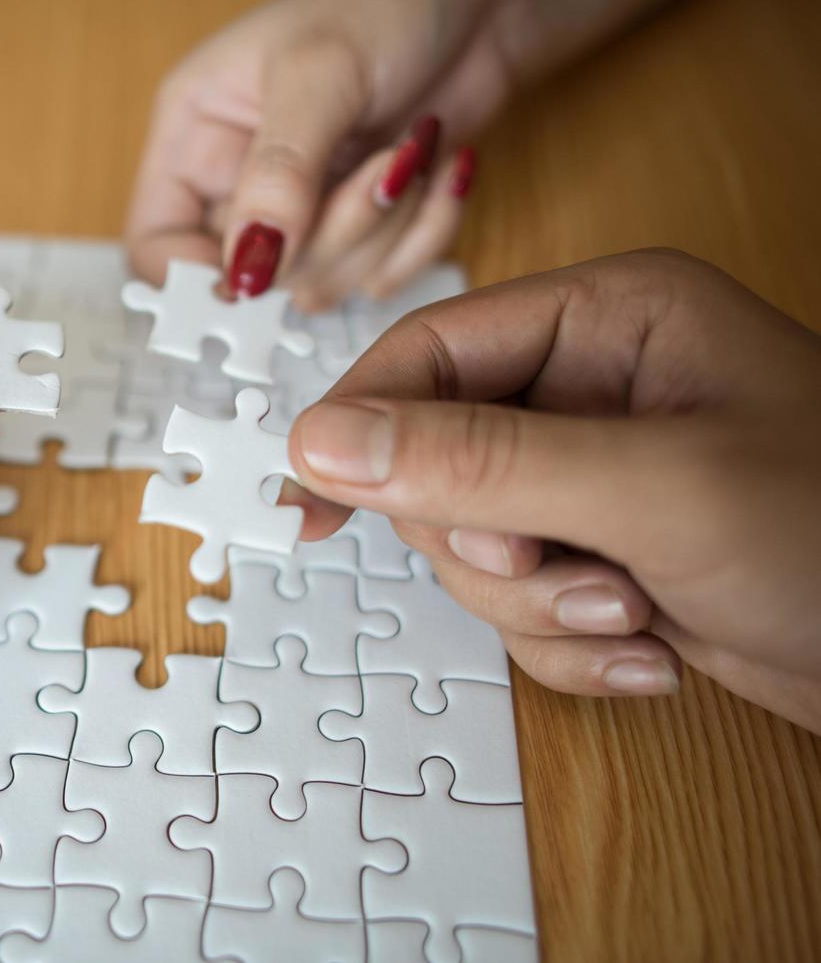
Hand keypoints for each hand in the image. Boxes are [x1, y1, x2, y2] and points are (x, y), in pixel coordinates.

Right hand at [126, 0, 687, 306]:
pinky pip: (381, 280)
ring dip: (385, 231)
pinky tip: (438, 169)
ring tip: (412, 151)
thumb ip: (278, 176)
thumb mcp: (320, 76)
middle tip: (380, 165)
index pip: (156, 245)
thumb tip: (245, 270)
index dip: (198, 275)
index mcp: (195, 134)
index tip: (262, 269)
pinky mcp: (364, 226)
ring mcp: (304, 210)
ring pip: (320, 287)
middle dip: (330, 236)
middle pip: (251, 278)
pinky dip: (425, 233)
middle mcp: (240, 181)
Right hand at [285, 249, 820, 732]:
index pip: (429, 352)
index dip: (362, 424)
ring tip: (634, 615)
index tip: (314, 501)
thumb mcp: (651, 489)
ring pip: (472, 545)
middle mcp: (592, 389)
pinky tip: (654, 649)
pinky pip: (521, 603)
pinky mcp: (607, 555)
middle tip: (559, 568)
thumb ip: (478, 460)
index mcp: (607, 319)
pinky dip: (571, 643)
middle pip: (436, 459)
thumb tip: (324, 442)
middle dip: (490, 541)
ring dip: (537, 605)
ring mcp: (597, 478)